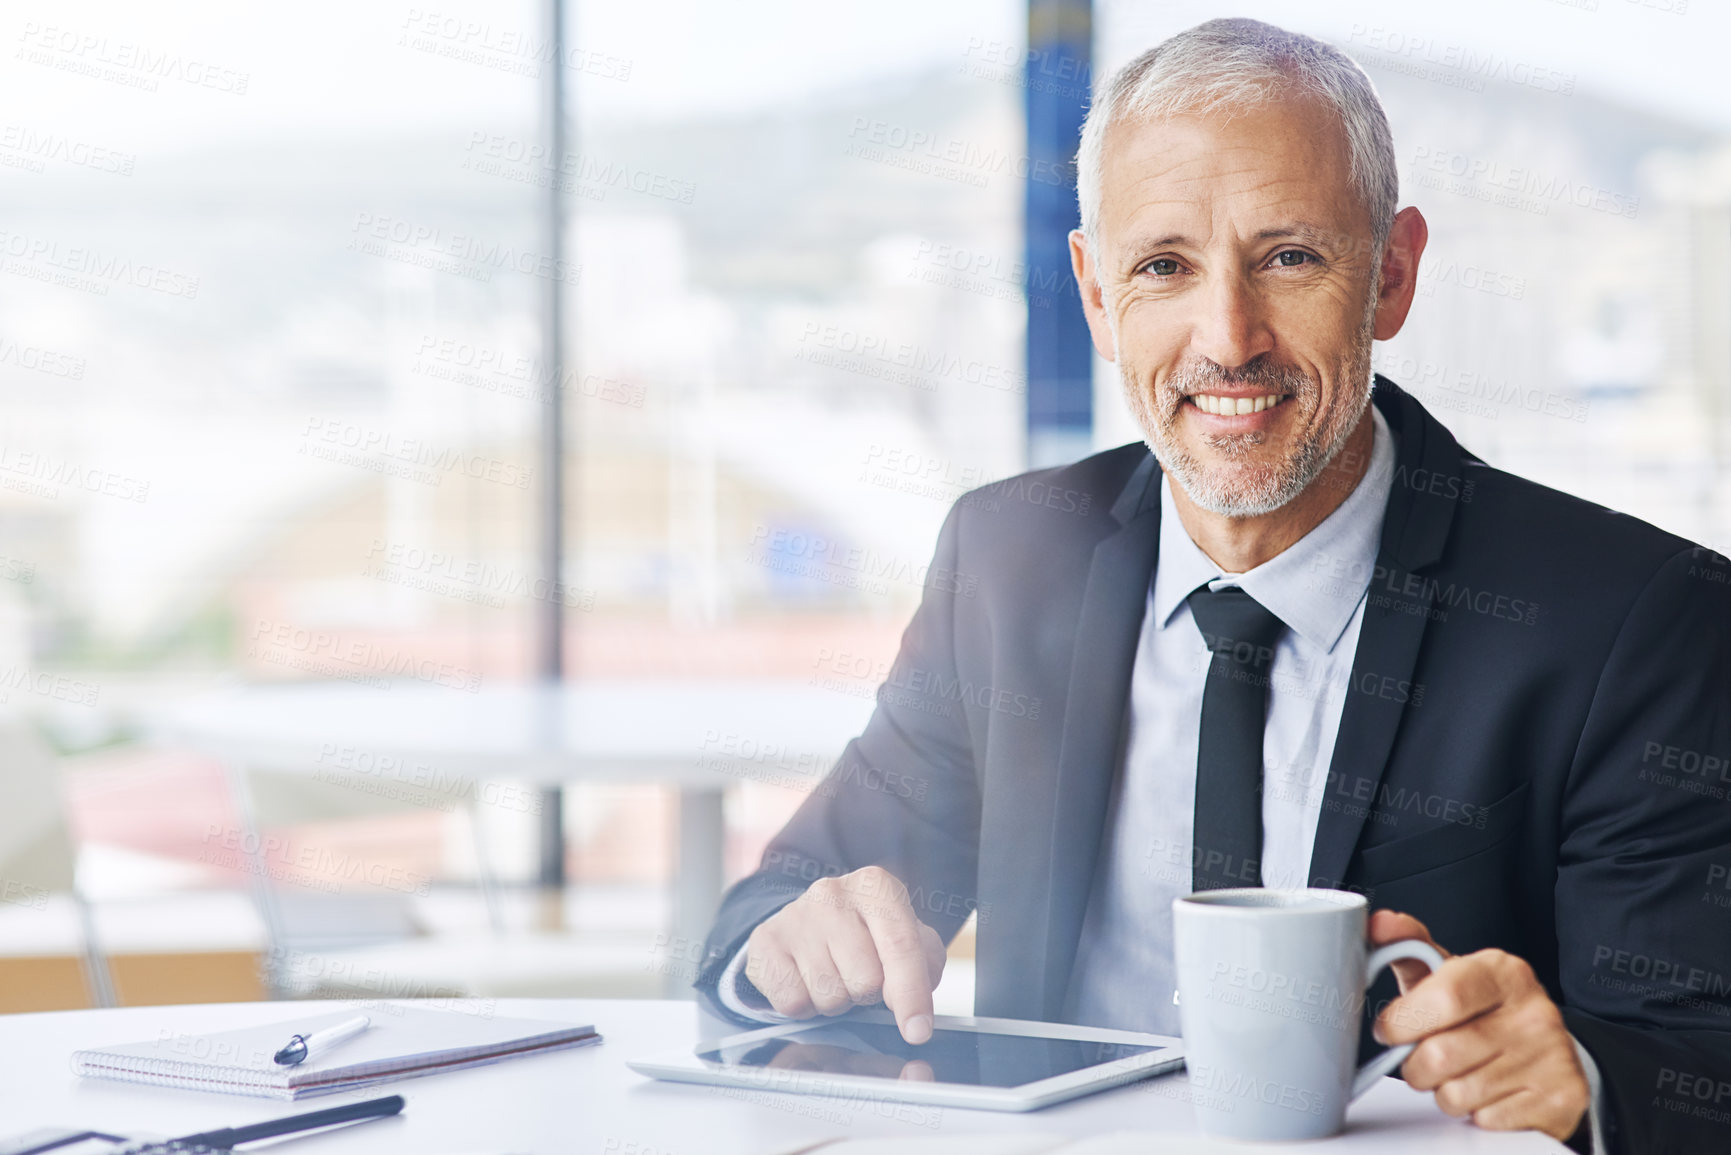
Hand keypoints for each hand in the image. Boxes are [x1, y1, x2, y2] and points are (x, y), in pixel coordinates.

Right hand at [744, 865, 946, 1043]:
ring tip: (833, 975)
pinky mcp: (765, 941)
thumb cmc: (869, 935)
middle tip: (859, 976)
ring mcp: (794, 915)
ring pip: (829, 995)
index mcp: (875, 885)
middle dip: (867, 993)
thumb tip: (910, 1009)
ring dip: (837, 1000)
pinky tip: (807, 980)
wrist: (812, 921)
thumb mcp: (909, 938)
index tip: (918, 1031)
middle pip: (865, 980)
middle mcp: (832, 893)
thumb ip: (923, 966)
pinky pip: (793, 1003)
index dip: (912, 994)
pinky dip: (805, 1006)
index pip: (900, 945)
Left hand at [1371, 910, 1589, 1142]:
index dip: (1403, 1021)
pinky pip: (1486, 1120)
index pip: (1443, 997)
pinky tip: (1487, 1093)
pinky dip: (1475, 1113)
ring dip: (1442, 1091)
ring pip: (1458, 1094)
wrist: (1546, 1048)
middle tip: (1421, 1058)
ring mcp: (1553, 1057)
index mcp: (1504, 971)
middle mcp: (1536, 1012)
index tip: (1389, 1029)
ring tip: (1457, 1073)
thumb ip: (1410, 947)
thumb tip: (1379, 922)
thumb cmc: (1483, 1009)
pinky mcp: (1562, 1099)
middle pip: (1441, 1055)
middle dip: (1415, 1065)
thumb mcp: (1450, 974)